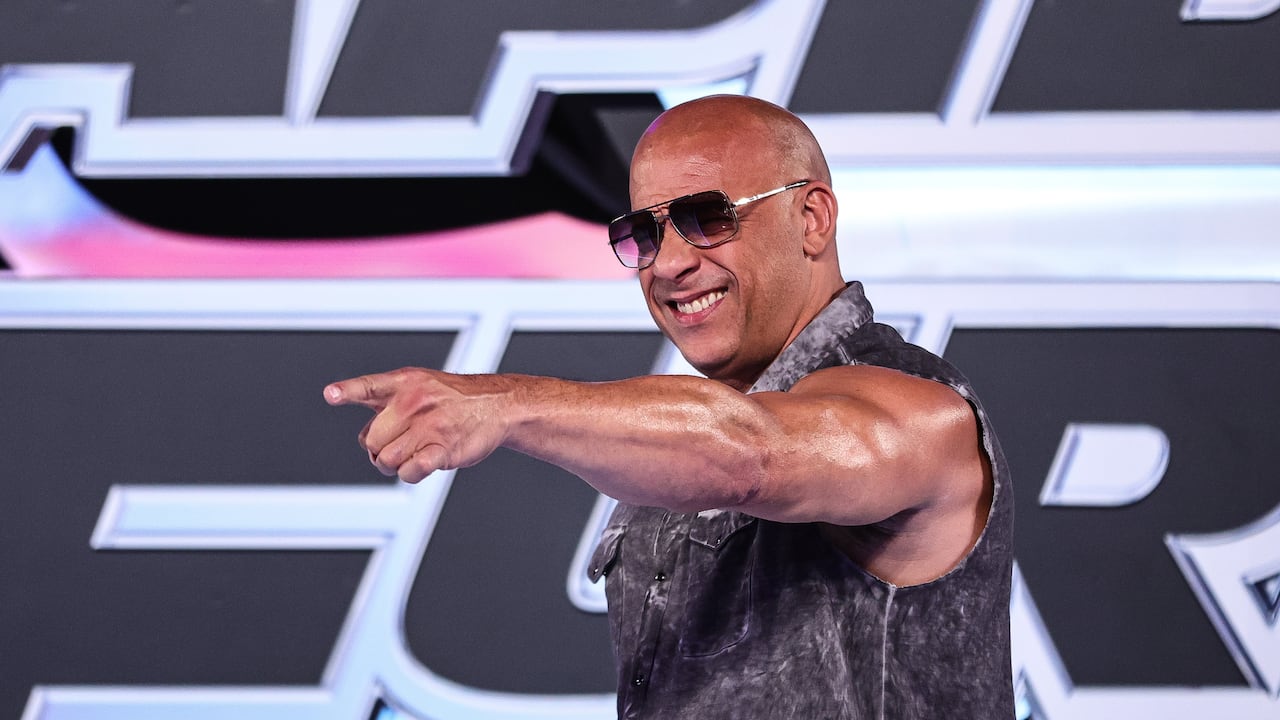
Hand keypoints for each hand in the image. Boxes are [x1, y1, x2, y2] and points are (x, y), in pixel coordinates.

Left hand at [323, 368, 509, 482]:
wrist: (496, 405)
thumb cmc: (452, 400)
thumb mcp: (419, 385)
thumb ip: (387, 405)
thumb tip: (366, 440)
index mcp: (404, 382)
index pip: (369, 387)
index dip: (347, 391)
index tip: (330, 395)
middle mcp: (413, 402)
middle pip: (372, 440)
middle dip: (379, 450)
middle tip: (398, 446)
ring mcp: (429, 425)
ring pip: (387, 460)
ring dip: (396, 465)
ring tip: (413, 453)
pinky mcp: (443, 448)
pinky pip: (410, 472)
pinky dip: (410, 474)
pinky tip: (423, 463)